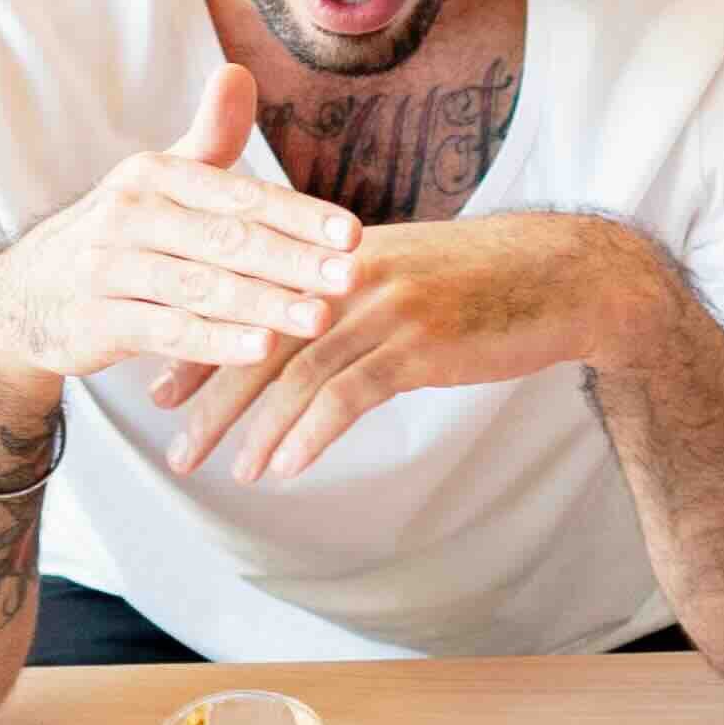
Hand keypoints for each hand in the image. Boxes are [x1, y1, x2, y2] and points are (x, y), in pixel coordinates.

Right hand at [0, 65, 358, 401]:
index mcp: (152, 174)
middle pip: (226, 240)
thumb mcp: (159, 181)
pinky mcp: (96, 320)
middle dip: (293, 260)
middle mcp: (128, 215)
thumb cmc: (121, 233)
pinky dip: (216, 342)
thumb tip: (239, 72)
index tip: (352, 236)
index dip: (298, 216)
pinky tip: (262, 350)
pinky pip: (166, 332)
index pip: (239, 195)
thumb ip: (209, 137)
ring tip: (320, 317)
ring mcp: (108, 269)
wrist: (27, 293)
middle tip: (351, 278)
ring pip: (200, 288)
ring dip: (264, 304)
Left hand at [157, 213, 649, 482]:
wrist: (562, 275)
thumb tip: (297, 342)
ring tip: (228, 470)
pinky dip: (311, 434)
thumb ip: (345, 300)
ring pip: (298, 371)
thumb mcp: (402, 274)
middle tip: (175, 445)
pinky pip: (352, 394)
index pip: (248, 299)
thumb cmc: (481, 281)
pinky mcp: (421, 343)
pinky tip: (286, 467)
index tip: (161, 389)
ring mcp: (386, 306)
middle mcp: (349, 273)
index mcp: (335, 255)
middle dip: (211, 396)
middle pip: (261, 339)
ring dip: (256, 428)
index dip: (201, 345)